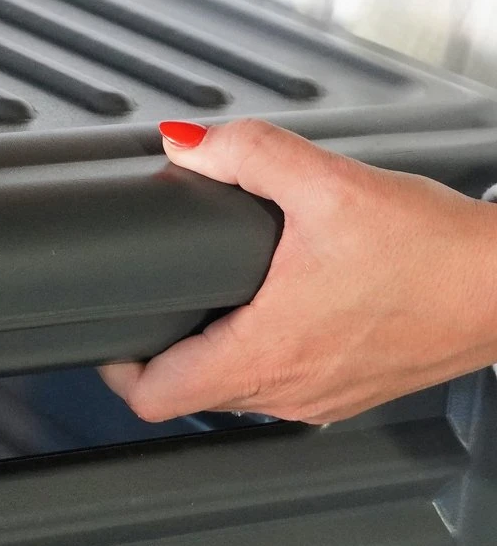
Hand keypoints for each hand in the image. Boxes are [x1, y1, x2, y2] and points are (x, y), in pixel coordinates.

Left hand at [100, 119, 496, 423]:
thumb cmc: (435, 252)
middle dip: (160, 353)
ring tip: (209, 302)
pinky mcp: (347, 393)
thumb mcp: (330, 184)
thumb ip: (247, 155)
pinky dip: (258, 356)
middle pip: (188, 394)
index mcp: (265, 353)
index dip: (117, 368)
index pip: (155, 396)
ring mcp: (318, 400)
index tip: (111, 332)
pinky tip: (271, 311)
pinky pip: (278, 388)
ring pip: (233, 394)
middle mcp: (286, 391)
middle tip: (154, 303)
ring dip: (210, 354)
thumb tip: (186, 145)